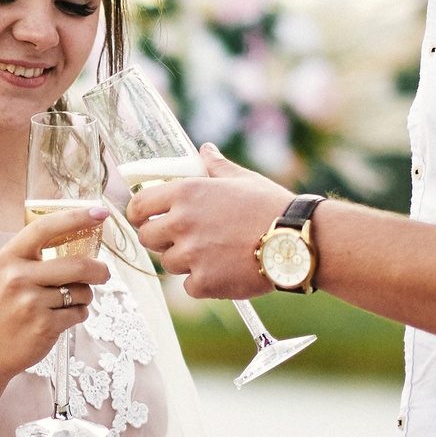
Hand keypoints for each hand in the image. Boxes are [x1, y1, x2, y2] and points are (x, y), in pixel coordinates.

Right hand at [0, 206, 111, 381]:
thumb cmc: (3, 309)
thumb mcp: (8, 274)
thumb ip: (36, 257)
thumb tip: (81, 239)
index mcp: (10, 257)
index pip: (46, 228)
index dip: (76, 217)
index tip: (99, 213)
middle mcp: (19, 277)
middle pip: (77, 265)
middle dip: (98, 270)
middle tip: (103, 273)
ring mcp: (31, 302)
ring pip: (82, 292)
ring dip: (83, 298)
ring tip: (64, 304)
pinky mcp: (44, 325)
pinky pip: (79, 314)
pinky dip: (77, 315)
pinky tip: (59, 319)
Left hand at [127, 145, 291, 299]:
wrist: (297, 241)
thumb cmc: (270, 206)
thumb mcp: (242, 179)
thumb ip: (216, 166)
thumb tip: (205, 150)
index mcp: (186, 193)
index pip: (138, 206)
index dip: (139, 215)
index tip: (146, 220)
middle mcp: (182, 223)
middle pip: (147, 238)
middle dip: (161, 240)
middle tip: (184, 239)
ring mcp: (191, 255)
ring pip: (169, 263)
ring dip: (186, 261)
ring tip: (215, 253)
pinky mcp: (204, 282)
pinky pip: (189, 286)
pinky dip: (203, 282)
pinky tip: (225, 271)